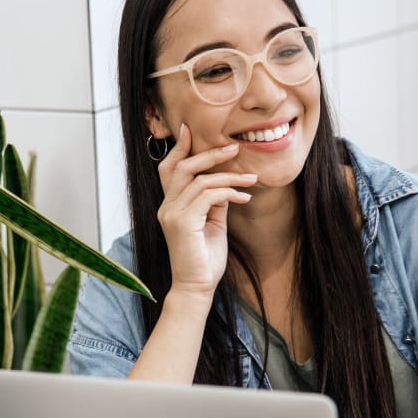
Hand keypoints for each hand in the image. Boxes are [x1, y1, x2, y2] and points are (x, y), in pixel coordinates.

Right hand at [155, 124, 256, 298]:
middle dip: (209, 154)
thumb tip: (225, 184)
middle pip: (183, 167)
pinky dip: (229, 193)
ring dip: (229, 176)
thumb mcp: (212, 224)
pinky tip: (244, 198)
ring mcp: (171, 214)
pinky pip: (208, 196)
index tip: (190, 130)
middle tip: (234, 148)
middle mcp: (166, 207)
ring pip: (200, 180)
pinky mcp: (182, 222)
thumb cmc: (205, 259)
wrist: (197, 287)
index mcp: (170, 206)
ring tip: (251, 179)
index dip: (179, 148)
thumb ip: (214, 203)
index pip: (169, 169)